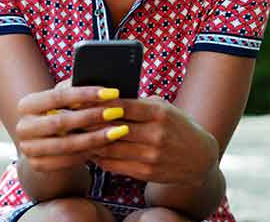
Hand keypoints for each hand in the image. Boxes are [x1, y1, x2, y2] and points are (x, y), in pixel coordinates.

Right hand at [15, 83, 129, 172]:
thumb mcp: (62, 98)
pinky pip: (68, 160)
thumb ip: (74, 89)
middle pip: (61, 122)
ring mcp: (28, 149)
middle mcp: (23, 127)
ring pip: (66, 144)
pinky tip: (106, 145)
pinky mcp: (38, 165)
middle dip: (92, 116)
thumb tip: (101, 85)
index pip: (58, 96)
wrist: (42, 139)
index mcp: (26, 104)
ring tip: (118, 130)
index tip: (111, 92)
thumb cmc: (58, 110)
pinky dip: (88, 153)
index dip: (86, 94)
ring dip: (96, 138)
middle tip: (117, 112)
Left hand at [87, 95, 218, 185]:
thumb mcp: (162, 107)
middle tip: (71, 116)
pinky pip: (114, 164)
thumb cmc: (176, 125)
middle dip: (88, 122)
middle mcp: (154, 134)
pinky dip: (99, 157)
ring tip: (75, 133)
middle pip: (112, 127)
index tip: (80, 99)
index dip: (98, 103)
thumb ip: (137, 103)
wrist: (199, 157)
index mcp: (158, 112)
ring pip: (110, 148)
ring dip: (89, 141)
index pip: (121, 106)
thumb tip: (105, 98)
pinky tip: (89, 150)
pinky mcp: (146, 172)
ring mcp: (150, 155)